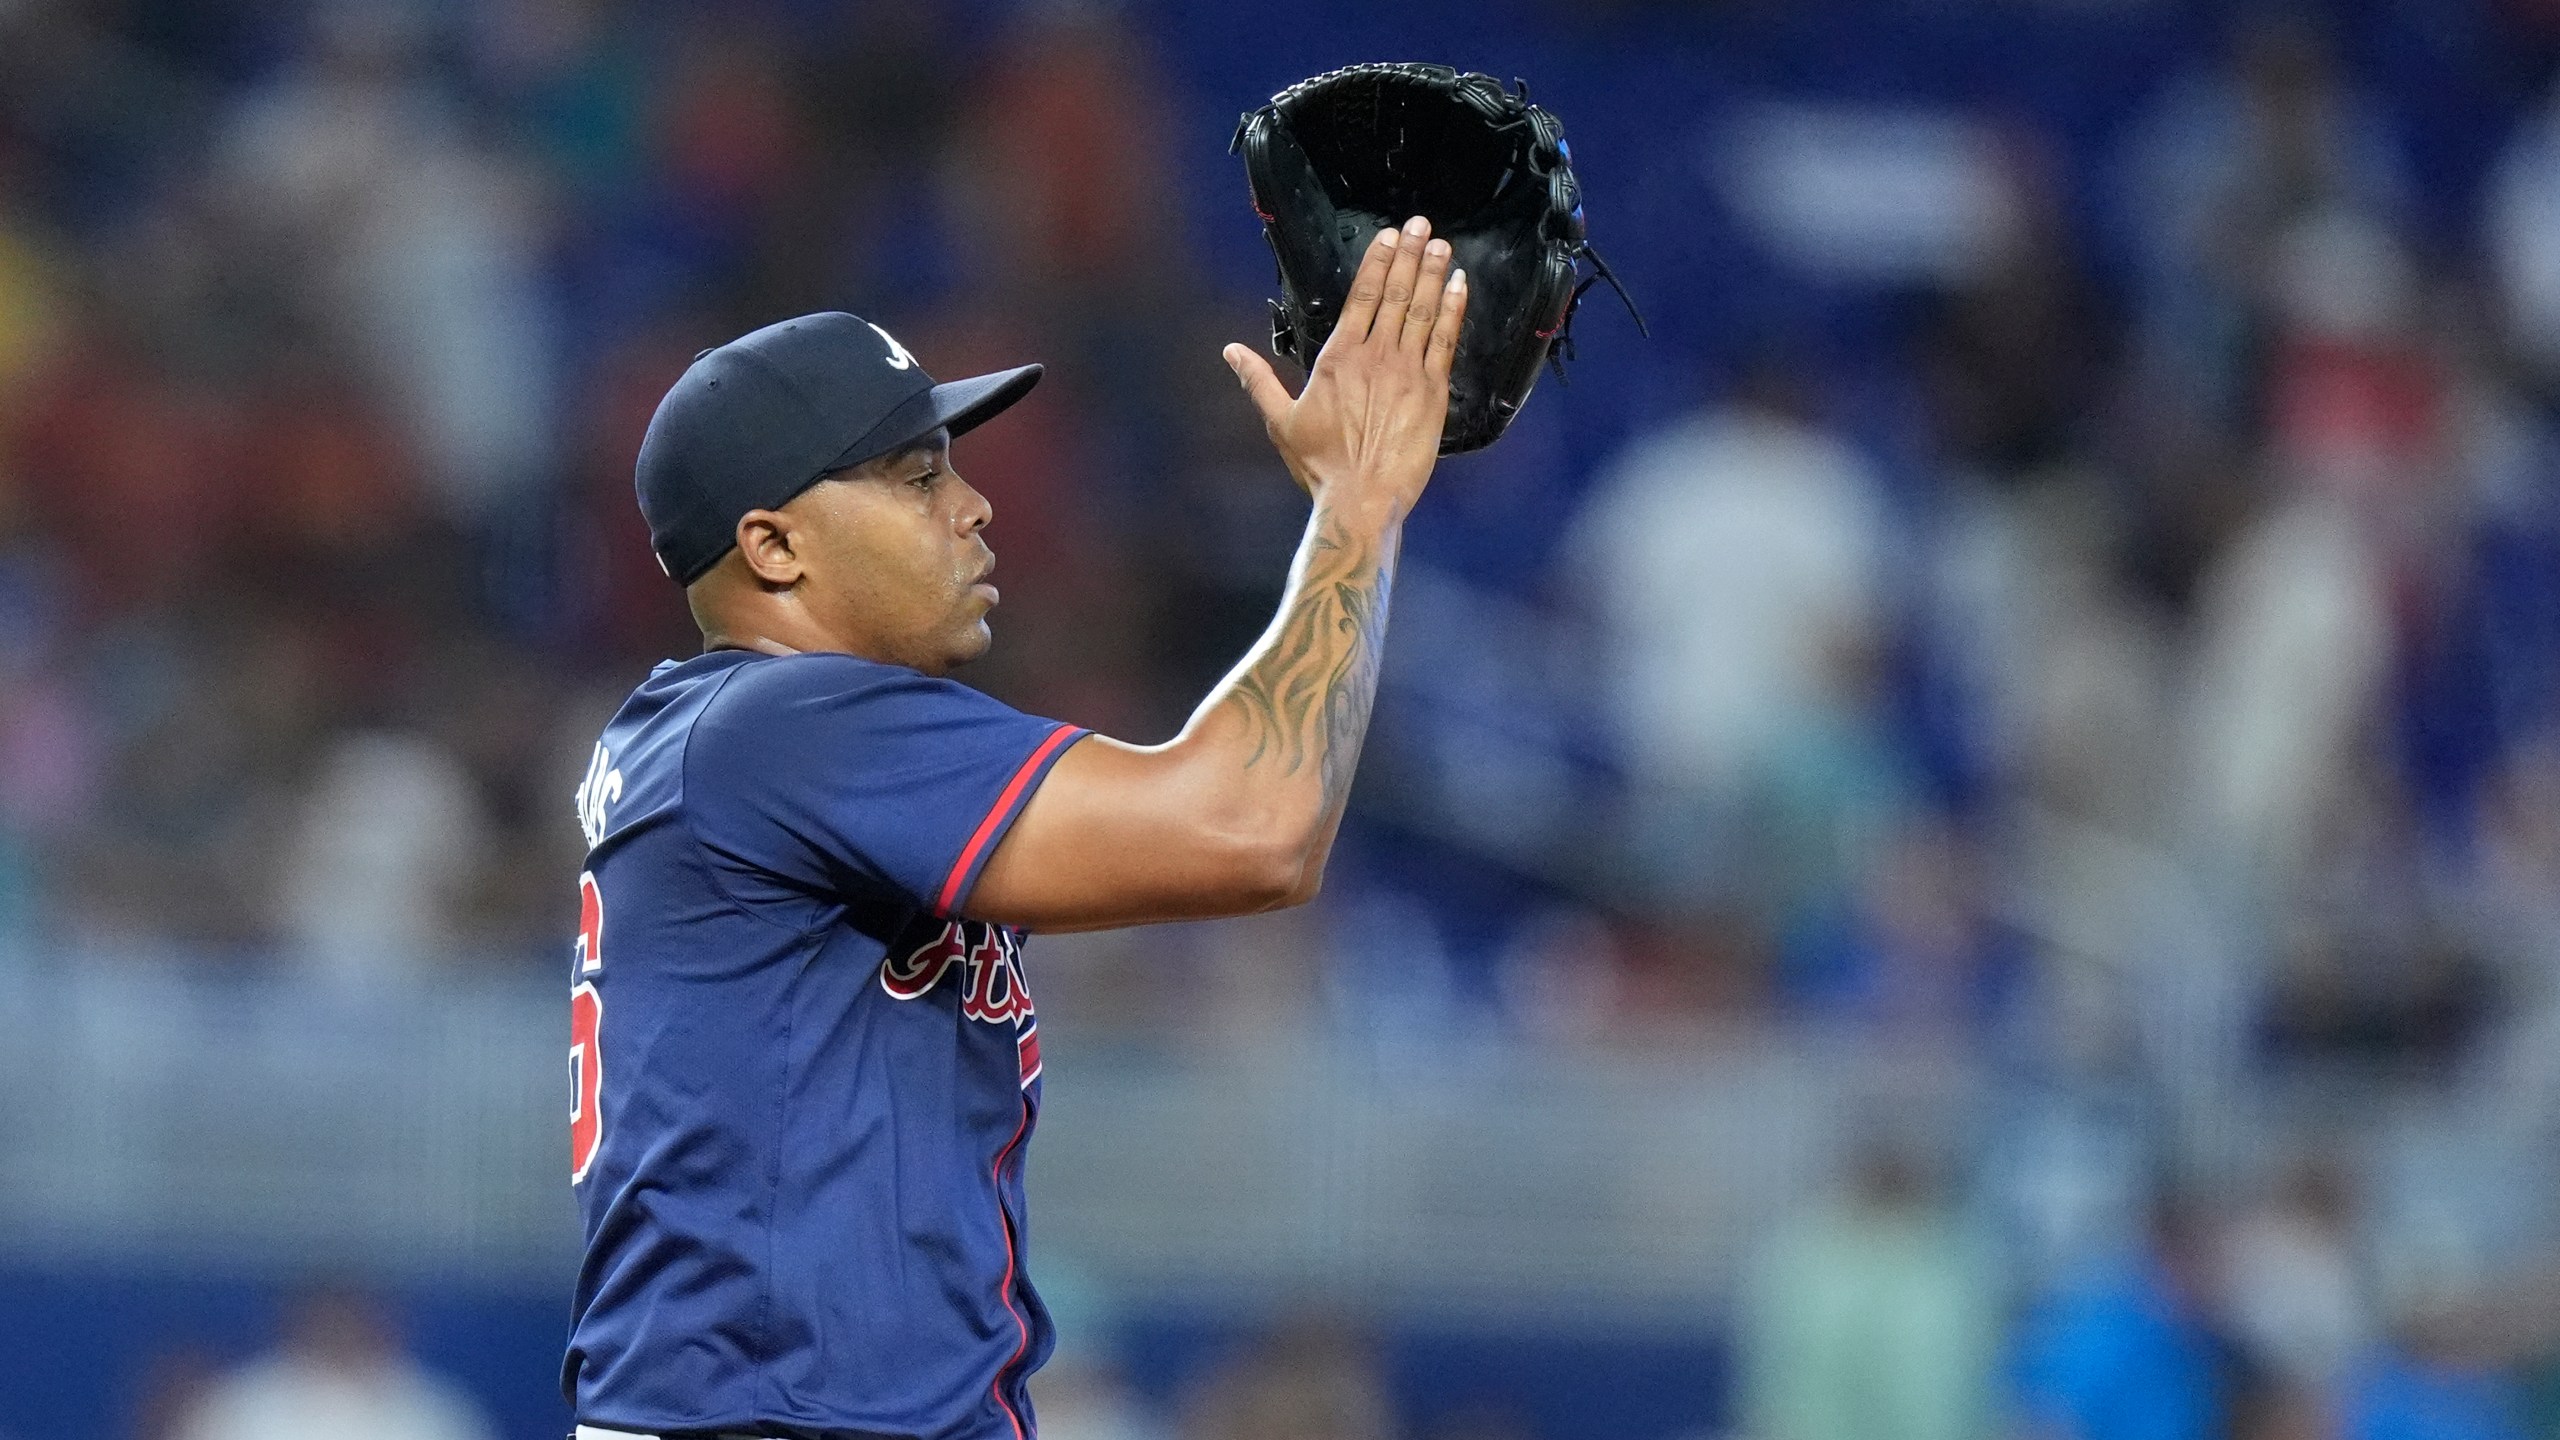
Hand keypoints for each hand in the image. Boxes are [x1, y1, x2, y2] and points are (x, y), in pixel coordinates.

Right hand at [1224, 214, 1467, 515]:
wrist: (1360, 499)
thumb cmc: (1320, 466)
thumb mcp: (1280, 421)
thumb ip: (1258, 380)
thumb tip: (1230, 351)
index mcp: (1337, 358)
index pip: (1361, 297)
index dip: (1377, 262)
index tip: (1388, 237)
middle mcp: (1374, 356)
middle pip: (1395, 294)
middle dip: (1409, 255)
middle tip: (1420, 224)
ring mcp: (1407, 372)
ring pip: (1422, 311)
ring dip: (1433, 274)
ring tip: (1440, 244)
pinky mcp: (1433, 393)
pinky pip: (1445, 342)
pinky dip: (1453, 310)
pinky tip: (1460, 285)